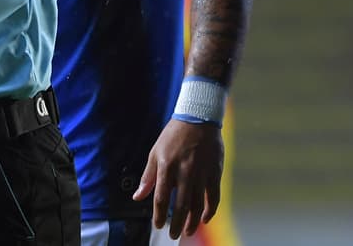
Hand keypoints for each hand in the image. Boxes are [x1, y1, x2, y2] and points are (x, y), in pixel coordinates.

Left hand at [132, 119, 223, 239]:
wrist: (198, 118)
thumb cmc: (173, 136)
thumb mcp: (155, 152)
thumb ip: (147, 177)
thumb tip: (137, 197)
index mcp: (166, 166)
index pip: (161, 197)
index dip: (158, 214)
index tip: (157, 225)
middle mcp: (184, 172)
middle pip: (180, 205)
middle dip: (177, 223)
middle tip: (174, 235)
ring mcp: (201, 173)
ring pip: (198, 204)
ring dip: (193, 221)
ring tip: (188, 232)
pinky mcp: (215, 172)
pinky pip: (214, 197)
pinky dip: (210, 210)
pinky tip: (204, 218)